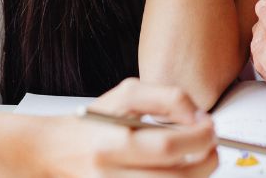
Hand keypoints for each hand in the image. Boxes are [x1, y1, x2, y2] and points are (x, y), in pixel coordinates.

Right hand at [26, 78, 217, 176]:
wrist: (52, 151)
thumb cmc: (91, 122)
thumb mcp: (126, 95)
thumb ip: (167, 98)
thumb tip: (197, 116)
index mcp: (114, 144)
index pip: (169, 147)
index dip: (199, 137)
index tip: (210, 127)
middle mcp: (112, 175)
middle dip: (206, 161)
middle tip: (212, 145)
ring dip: (195, 175)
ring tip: (197, 157)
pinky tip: (178, 168)